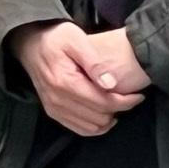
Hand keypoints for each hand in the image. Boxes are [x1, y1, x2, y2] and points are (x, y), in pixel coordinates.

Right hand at [11, 22, 143, 136]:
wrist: (30, 43)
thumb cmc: (55, 38)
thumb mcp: (76, 39)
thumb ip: (95, 61)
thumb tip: (111, 84)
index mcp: (65, 83)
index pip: (103, 103)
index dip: (126, 102)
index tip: (138, 95)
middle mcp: (57, 101)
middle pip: (99, 118)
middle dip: (119, 109)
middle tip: (129, 97)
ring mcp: (54, 109)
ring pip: (91, 128)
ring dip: (108, 119)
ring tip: (118, 103)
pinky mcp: (53, 112)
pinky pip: (79, 129)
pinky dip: (95, 125)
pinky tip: (104, 112)